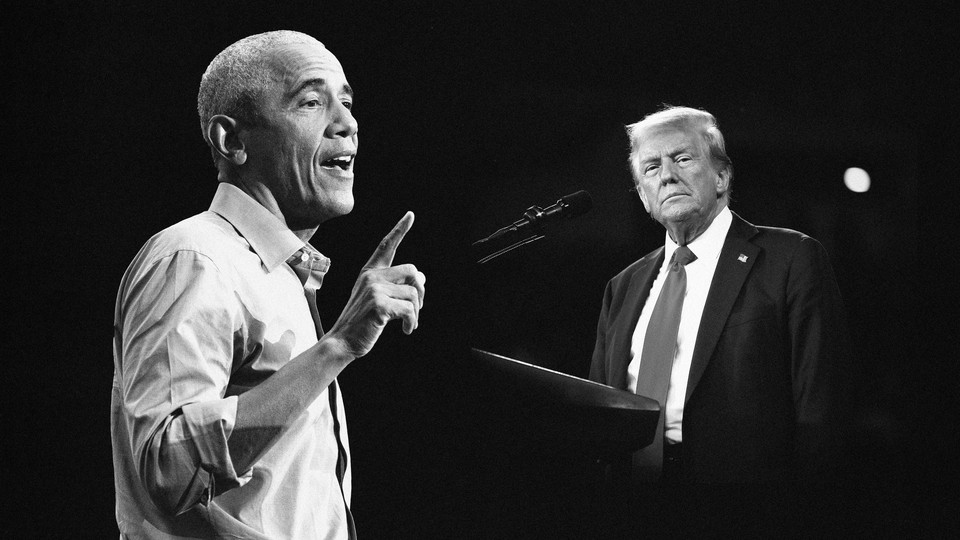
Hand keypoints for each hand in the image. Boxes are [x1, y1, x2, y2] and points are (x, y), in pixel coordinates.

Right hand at [325, 212, 425, 357]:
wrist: (342, 342)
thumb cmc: (361, 323)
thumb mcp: (378, 300)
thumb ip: (395, 287)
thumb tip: (421, 276)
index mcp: (369, 272)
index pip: (386, 246)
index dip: (400, 229)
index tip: (410, 215)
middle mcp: (371, 276)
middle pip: (412, 271)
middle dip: (420, 292)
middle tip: (416, 309)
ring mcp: (374, 289)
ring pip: (413, 293)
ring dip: (416, 312)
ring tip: (408, 324)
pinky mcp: (379, 305)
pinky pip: (410, 310)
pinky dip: (412, 322)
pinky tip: (406, 330)